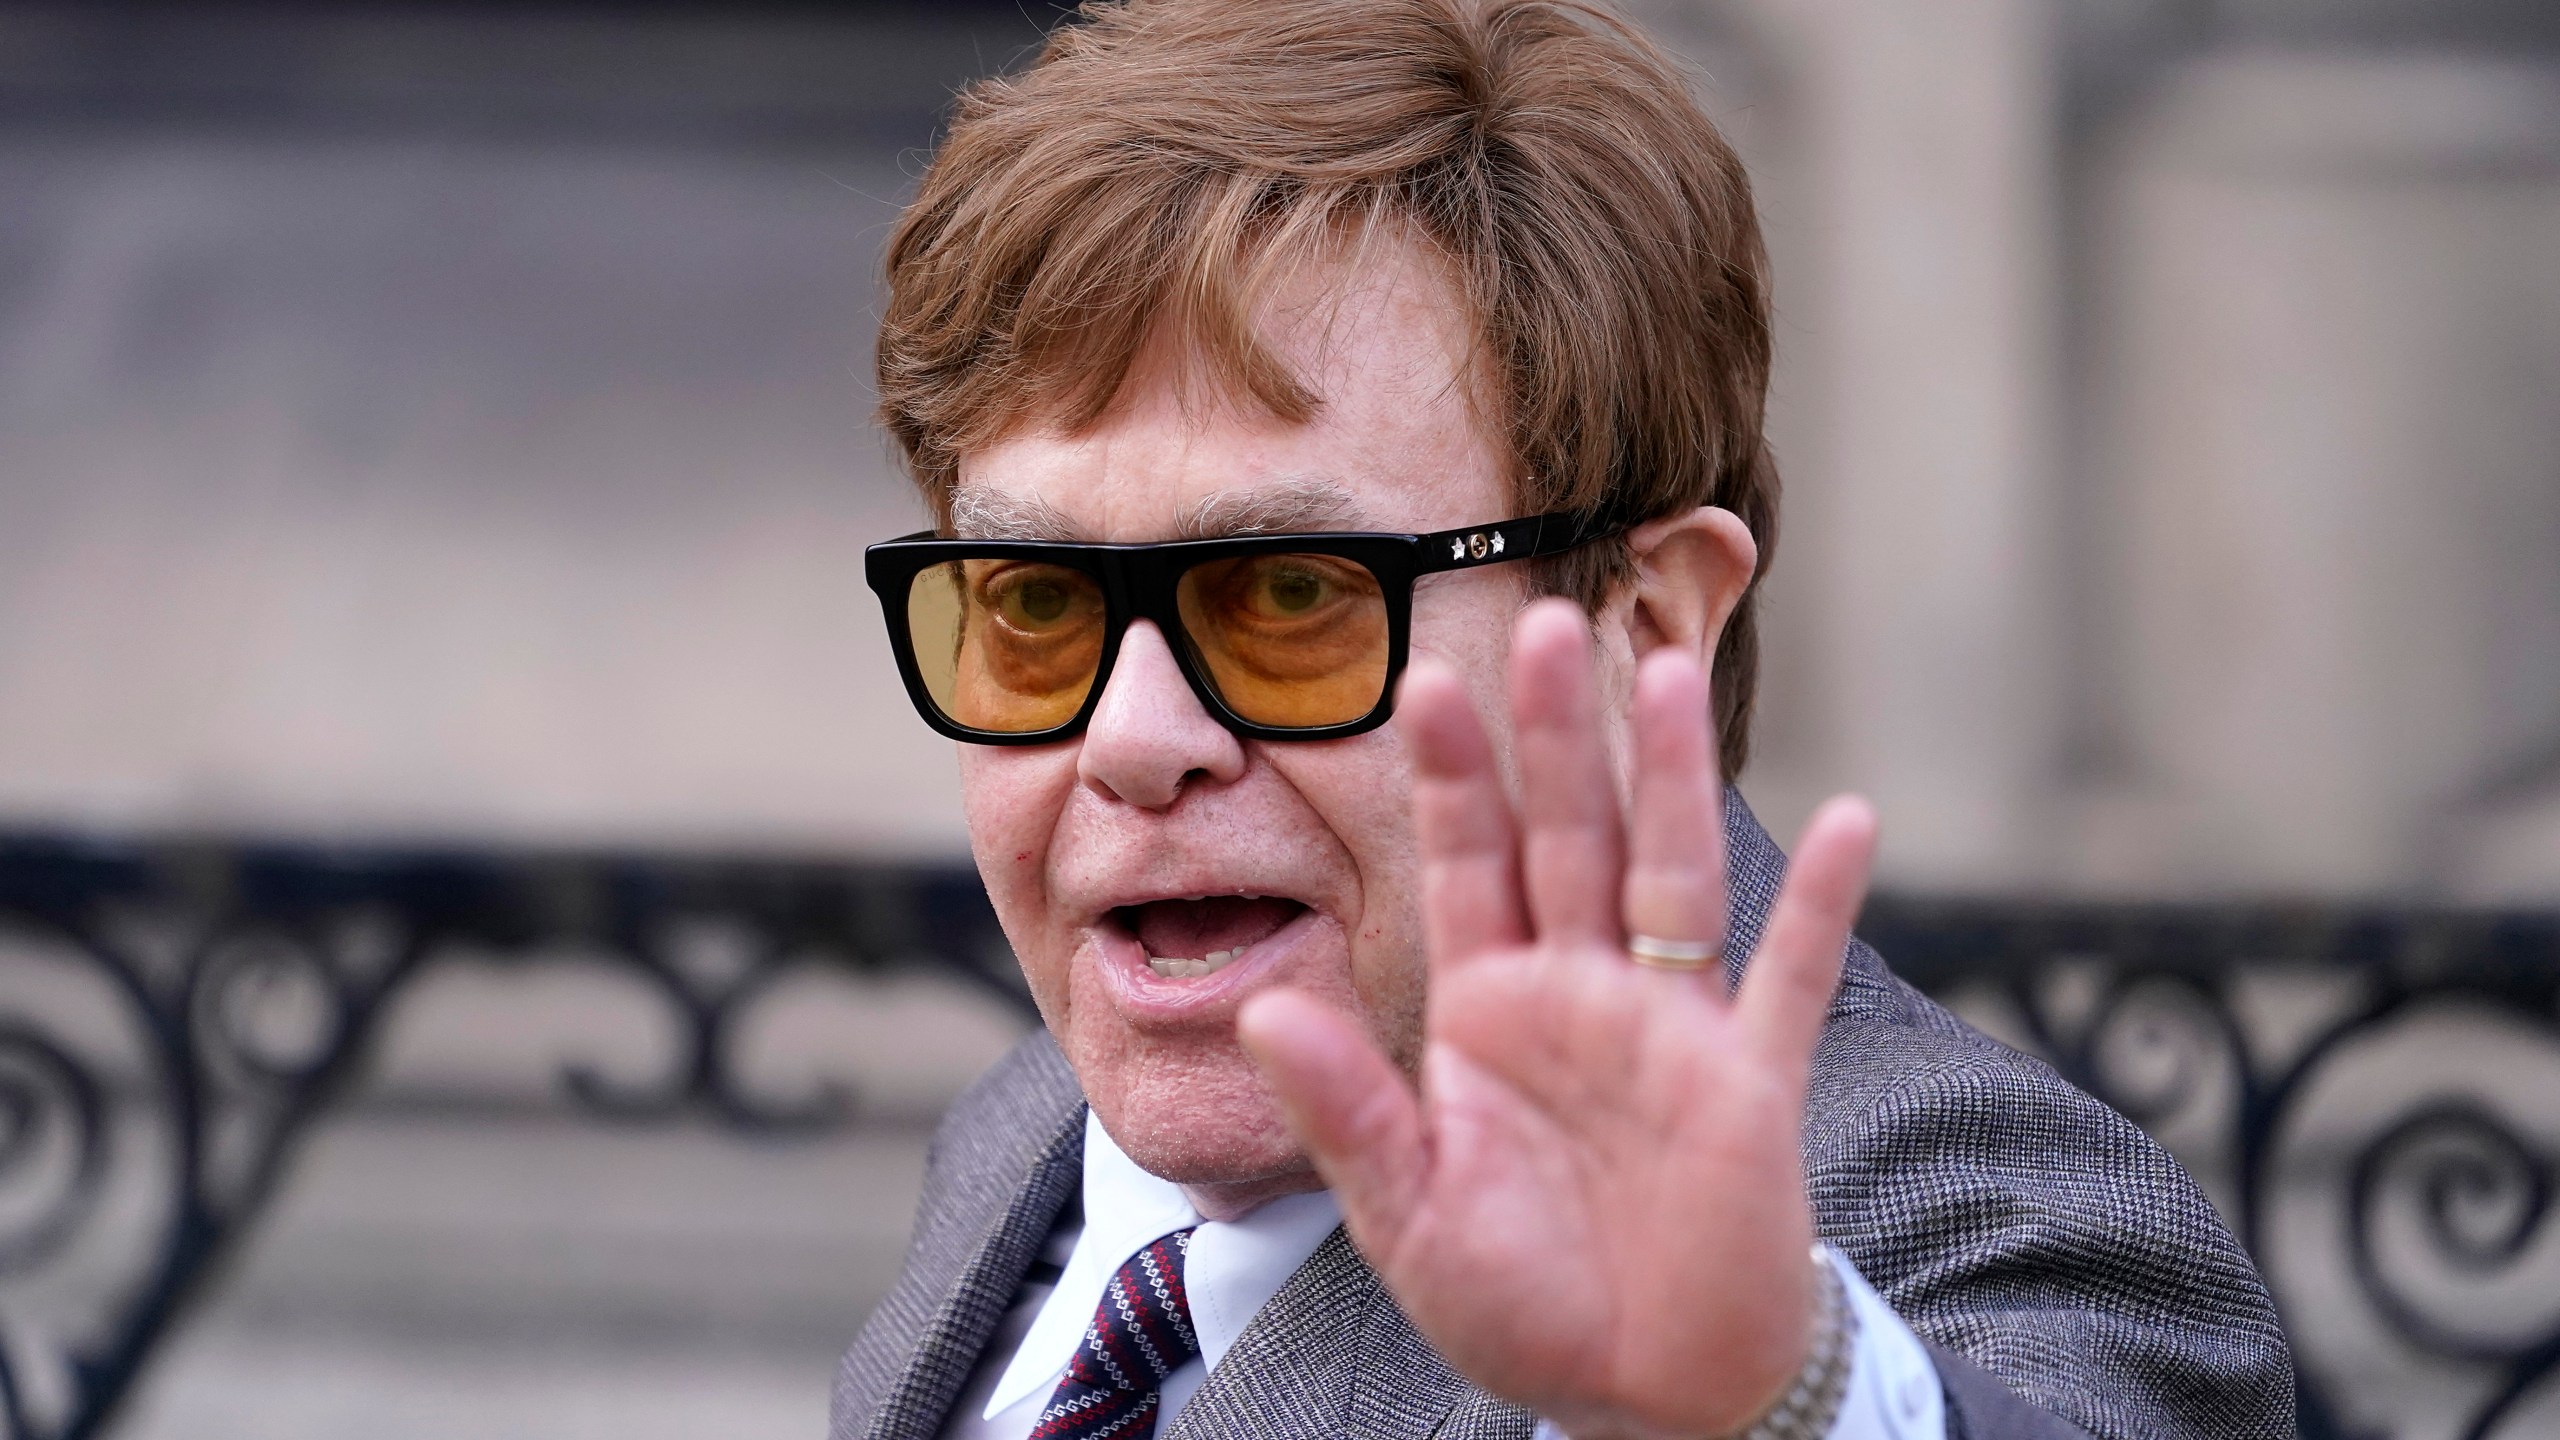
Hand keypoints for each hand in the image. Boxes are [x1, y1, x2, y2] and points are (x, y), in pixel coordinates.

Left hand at [1237, 599, 1877, 1439]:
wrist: (1644, 1391)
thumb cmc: (1521, 1304)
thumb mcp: (1407, 1212)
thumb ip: (1347, 1109)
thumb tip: (1265, 1009)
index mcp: (1488, 1013)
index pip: (1466, 867)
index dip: (1450, 778)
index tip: (1422, 680)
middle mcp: (1580, 995)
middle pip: (1569, 837)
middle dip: (1557, 736)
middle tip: (1547, 621)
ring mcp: (1671, 1027)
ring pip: (1671, 873)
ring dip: (1671, 777)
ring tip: (1669, 669)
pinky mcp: (1751, 1081)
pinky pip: (1791, 977)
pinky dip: (1822, 904)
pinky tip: (1851, 818)